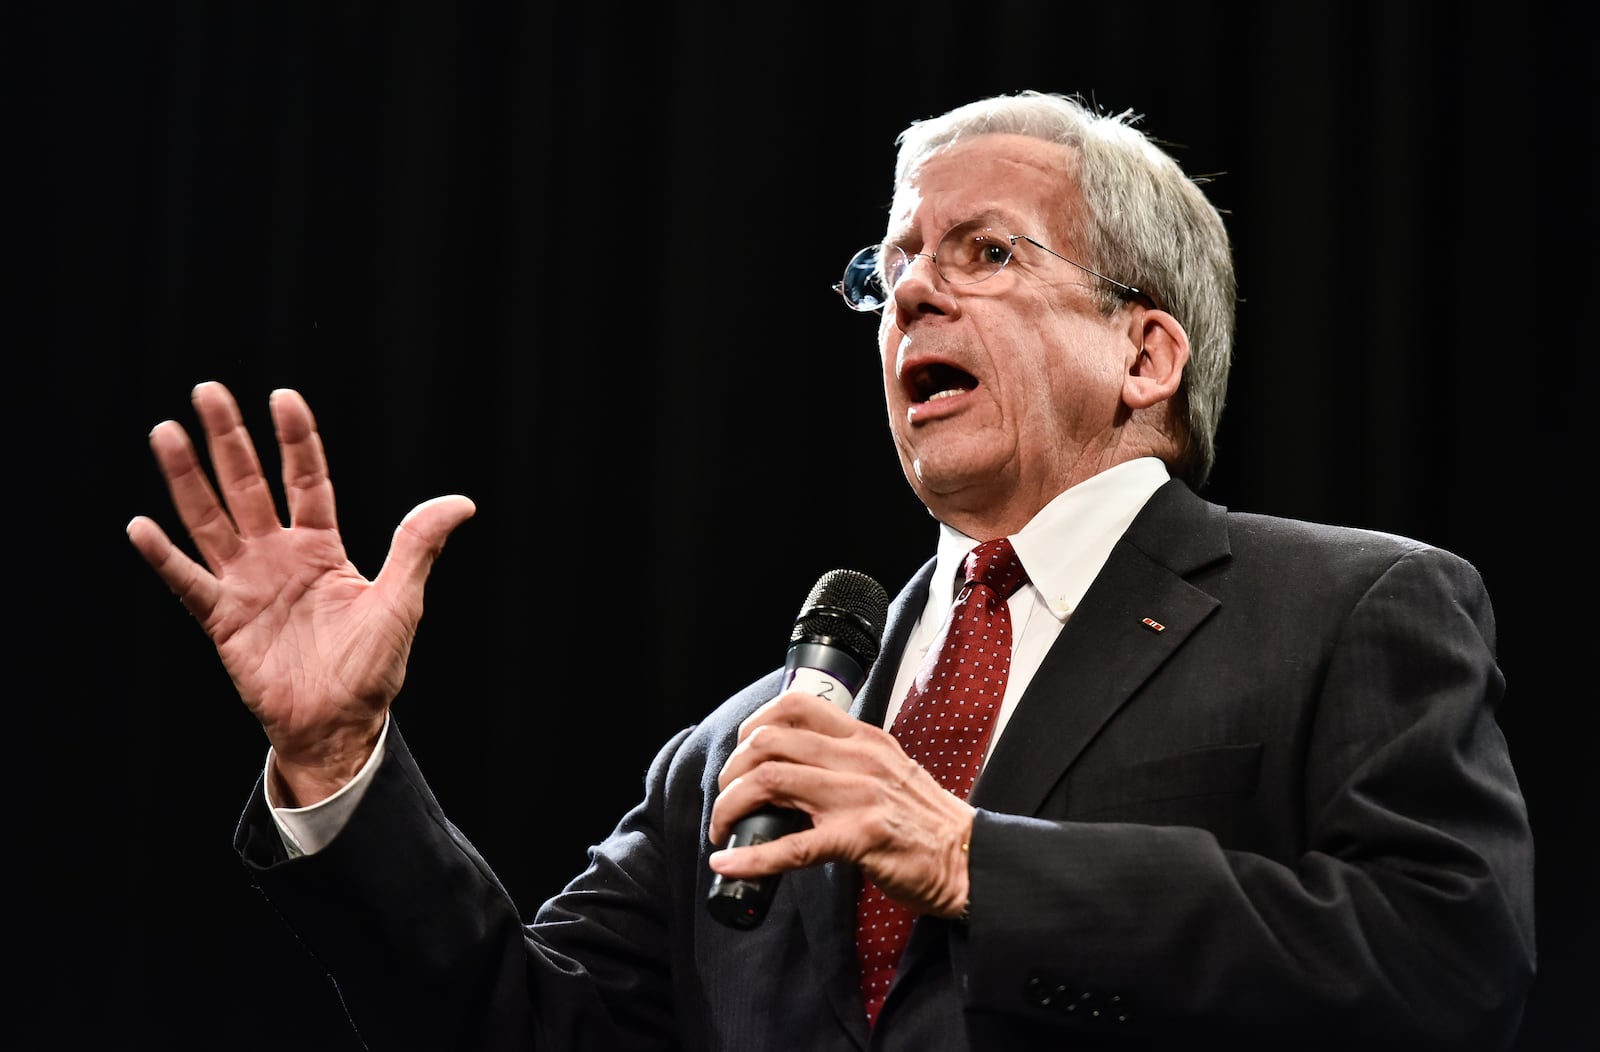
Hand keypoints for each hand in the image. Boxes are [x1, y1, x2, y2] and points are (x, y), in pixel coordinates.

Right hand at [125, 381, 475, 804]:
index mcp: (321, 548)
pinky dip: (164, 557)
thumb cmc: (372, 667)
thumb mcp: (402, 599)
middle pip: (249, 486)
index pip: (306, 480)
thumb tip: (462, 502)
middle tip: (208, 391)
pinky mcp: (222, 620)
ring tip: (166, 433)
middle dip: (229, 440)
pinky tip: (142, 526)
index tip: (283, 397)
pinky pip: (188, 583)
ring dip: (187, 479)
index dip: (296, 440)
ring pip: (211, 520)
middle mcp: (278, 557)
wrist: (341, 724)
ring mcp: (247, 585)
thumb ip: (418, 546)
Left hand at [707, 691, 971, 918]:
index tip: (741, 751)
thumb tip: (792, 767)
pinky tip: (728, 863)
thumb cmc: (926, 820)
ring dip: (731, 805)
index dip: (754, 724)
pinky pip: (790, 846)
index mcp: (864, 738)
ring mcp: (857, 797)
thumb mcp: (890, 768)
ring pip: (770, 781)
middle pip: (769, 742)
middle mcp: (858, 759)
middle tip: (726, 796)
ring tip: (723, 827)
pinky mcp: (857, 838)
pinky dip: (750, 857)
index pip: (795, 705)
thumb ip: (847, 759)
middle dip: (732, 770)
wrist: (968, 858)